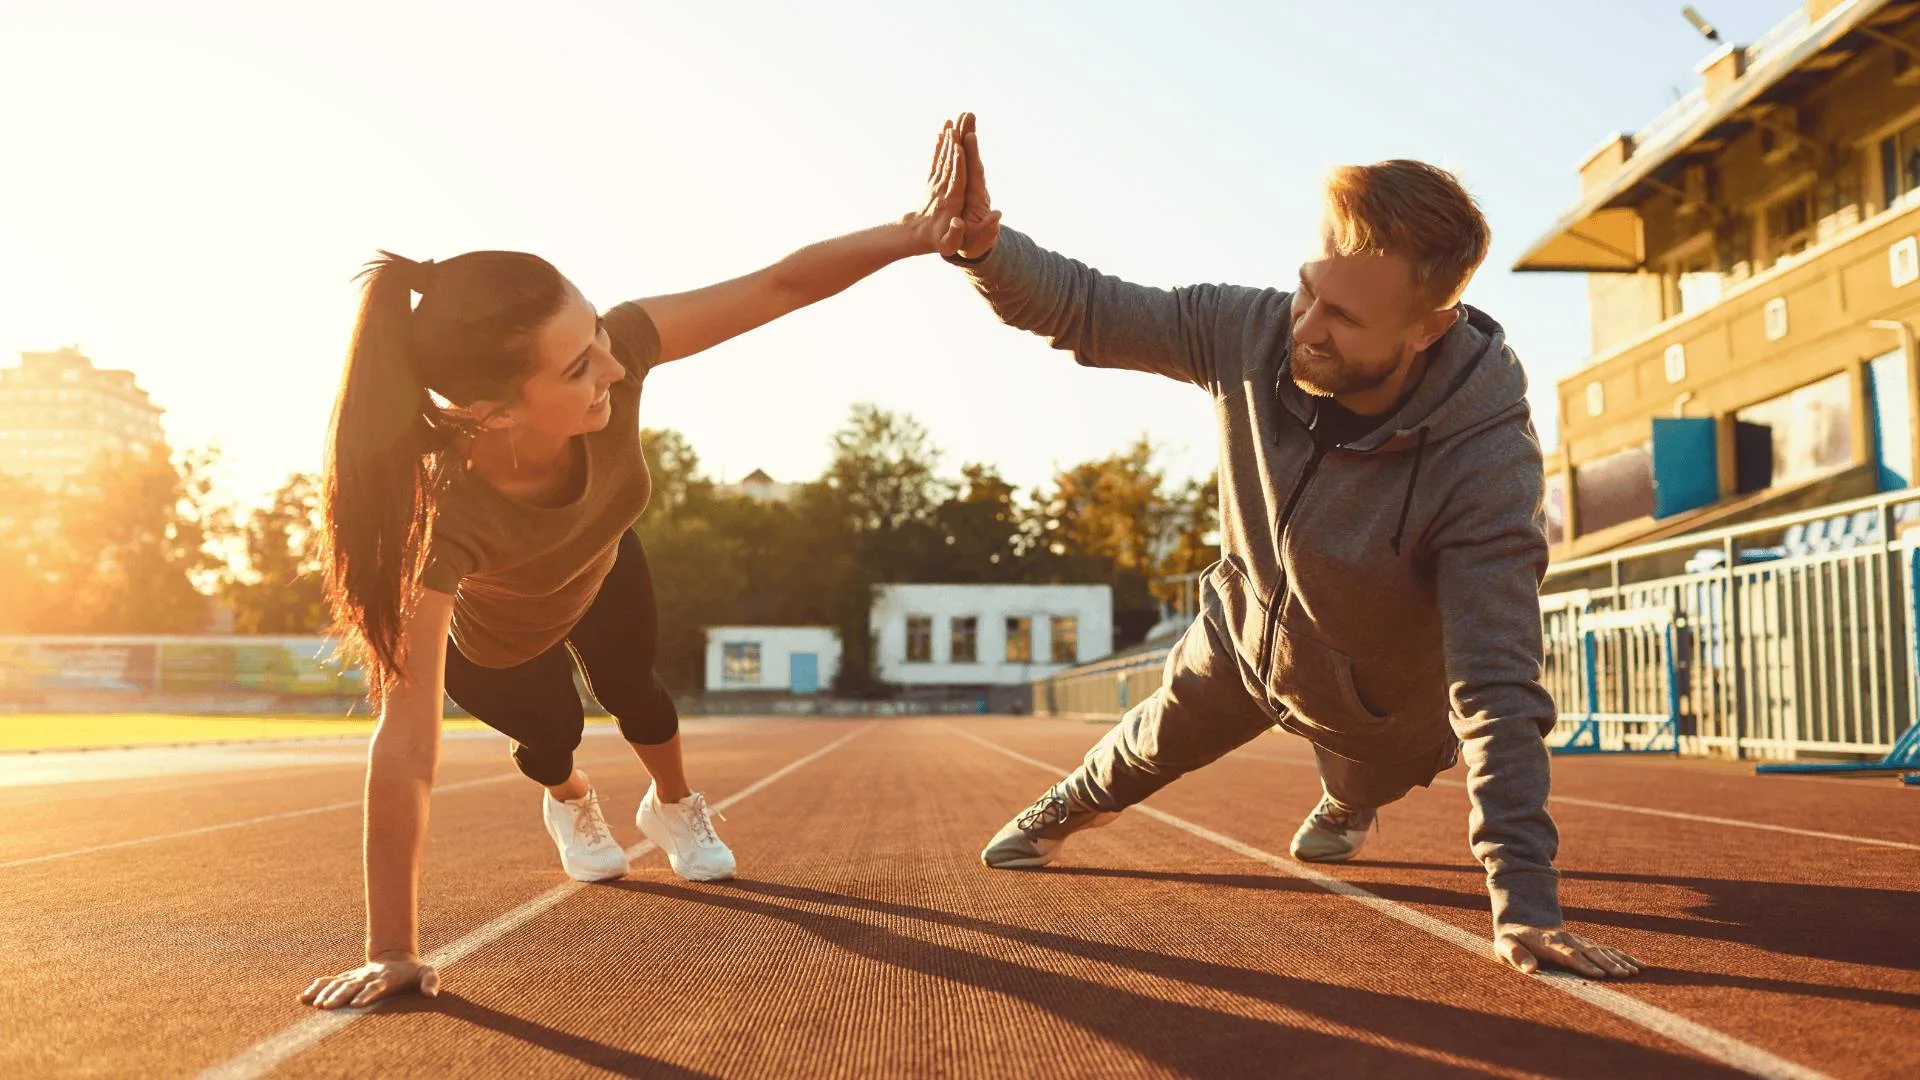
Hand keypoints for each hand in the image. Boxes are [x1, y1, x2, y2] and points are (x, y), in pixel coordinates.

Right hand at [300, 953, 439, 1008]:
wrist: (396, 957)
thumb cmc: (413, 971)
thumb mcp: (427, 972)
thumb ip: (430, 981)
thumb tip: (432, 993)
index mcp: (385, 978)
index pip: (375, 987)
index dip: (367, 994)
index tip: (358, 1004)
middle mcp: (367, 976)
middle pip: (352, 986)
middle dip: (340, 996)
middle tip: (328, 1007)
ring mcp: (355, 976)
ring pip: (338, 984)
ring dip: (326, 993)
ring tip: (315, 1005)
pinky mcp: (346, 978)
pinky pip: (328, 981)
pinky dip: (315, 988)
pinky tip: (302, 998)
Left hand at [904, 117, 966, 256]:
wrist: (917, 235)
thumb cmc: (938, 241)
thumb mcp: (948, 244)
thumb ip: (955, 233)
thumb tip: (958, 223)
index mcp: (951, 201)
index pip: (956, 179)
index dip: (958, 163)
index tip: (959, 147)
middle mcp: (943, 189)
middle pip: (950, 164)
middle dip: (953, 145)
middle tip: (957, 125)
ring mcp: (936, 184)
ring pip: (943, 159)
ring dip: (946, 141)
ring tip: (950, 122)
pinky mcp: (933, 181)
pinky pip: (936, 161)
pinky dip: (939, 147)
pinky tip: (941, 133)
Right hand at [955, 112, 1001, 258]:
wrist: (975, 243)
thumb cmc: (975, 243)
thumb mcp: (981, 240)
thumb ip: (988, 229)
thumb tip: (998, 215)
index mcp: (977, 197)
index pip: (975, 171)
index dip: (972, 154)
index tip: (970, 135)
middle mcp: (974, 185)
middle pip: (971, 156)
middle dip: (969, 135)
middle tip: (967, 113)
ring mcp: (967, 183)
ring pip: (964, 154)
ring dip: (962, 134)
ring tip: (959, 114)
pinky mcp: (961, 183)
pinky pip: (956, 160)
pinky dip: (952, 146)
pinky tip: (948, 132)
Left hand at [1496, 927, 1642, 978]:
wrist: (1521, 923)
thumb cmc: (1511, 940)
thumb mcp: (1504, 946)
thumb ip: (1516, 955)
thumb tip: (1530, 969)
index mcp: (1547, 942)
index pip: (1568, 953)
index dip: (1583, 964)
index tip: (1599, 974)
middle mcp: (1566, 939)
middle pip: (1589, 951)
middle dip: (1607, 963)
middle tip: (1624, 975)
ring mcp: (1577, 940)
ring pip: (1601, 950)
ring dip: (1619, 960)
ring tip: (1635, 971)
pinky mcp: (1585, 943)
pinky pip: (1607, 949)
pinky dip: (1623, 956)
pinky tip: (1639, 965)